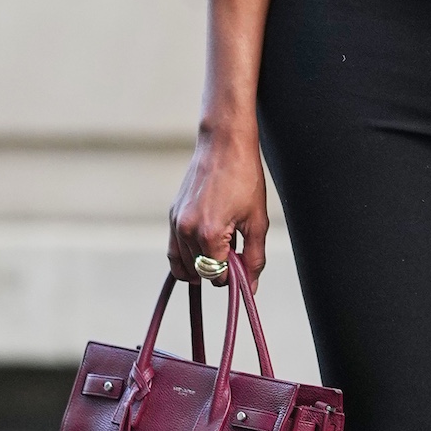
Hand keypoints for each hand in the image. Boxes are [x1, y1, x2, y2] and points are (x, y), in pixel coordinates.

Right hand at [168, 117, 268, 291]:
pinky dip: (186, 258)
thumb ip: (254, 257)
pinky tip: (203, 251)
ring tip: (222, 249)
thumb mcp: (257, 220)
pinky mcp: (172, 215)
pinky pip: (173, 250)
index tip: (243, 260)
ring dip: (202, 265)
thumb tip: (250, 286)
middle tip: (236, 251)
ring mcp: (176, 223)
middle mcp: (187, 231)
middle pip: (200, 272)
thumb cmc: (245, 178)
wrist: (224, 144)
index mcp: (209, 234)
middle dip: (219, 269)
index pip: (217, 276)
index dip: (233, 274)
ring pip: (184, 265)